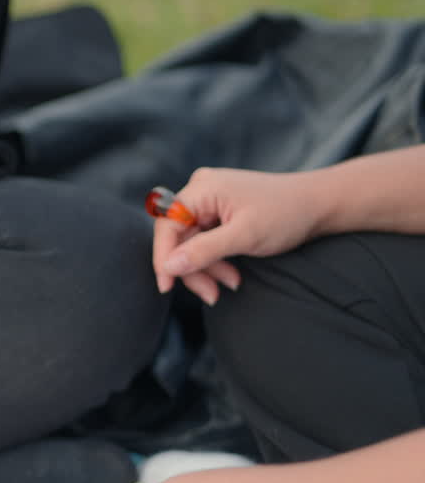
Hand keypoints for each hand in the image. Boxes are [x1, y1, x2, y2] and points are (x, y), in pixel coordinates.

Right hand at [153, 167, 323, 304]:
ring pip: (192, 242)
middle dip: (194, 268)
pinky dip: (216, 260)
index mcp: (202, 188)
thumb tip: (168, 266)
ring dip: (208, 268)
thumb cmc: (286, 214)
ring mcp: (209, 200)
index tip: (167, 287)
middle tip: (211, 294)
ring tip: (232, 284)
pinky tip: (232, 275)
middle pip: (179, 236)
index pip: (167, 224)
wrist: (318, 204)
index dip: (163, 257)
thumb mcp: (245, 236)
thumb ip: (204, 251)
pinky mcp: (219, 211)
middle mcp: (200, 190)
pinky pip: (205, 240)